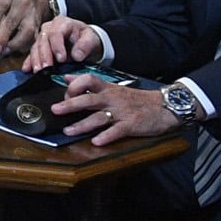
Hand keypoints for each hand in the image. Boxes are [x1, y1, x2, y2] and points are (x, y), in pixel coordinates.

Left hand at [0, 0, 56, 52]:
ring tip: (4, 51)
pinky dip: (26, 47)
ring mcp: (32, 15)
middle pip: (12, 21)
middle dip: (3, 36)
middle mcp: (22, 4)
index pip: (1, 3)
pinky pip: (35, 39)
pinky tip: (17, 51)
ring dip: (16, 44)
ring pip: (27, 31)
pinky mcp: (39, 27)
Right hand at [25, 16, 106, 72]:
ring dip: (36, 60)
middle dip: (44, 55)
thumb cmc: (86, 38)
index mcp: (62, 23)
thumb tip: (77, 55)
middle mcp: (49, 28)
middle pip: (43, 40)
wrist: (83, 40)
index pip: (56, 33)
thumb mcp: (91, 38)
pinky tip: (27, 69)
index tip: (61, 59)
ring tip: (38, 71)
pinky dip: (29, 62)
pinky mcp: (39, 46)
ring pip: (36, 47)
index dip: (57, 46)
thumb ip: (85, 45)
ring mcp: (42, 36)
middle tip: (46, 68)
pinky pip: (32, 53)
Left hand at [52, 74, 183, 146]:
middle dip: (70, 104)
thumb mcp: (113, 87)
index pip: (88, 80)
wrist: (164, 106)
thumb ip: (90, 83)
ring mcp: (122, 112)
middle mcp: (113, 99)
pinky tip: (96, 142)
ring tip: (68, 131)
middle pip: (89, 99)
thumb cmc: (136, 99)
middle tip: (55, 110)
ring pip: (99, 117)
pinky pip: (117, 131)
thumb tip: (67, 78)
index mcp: (108, 89)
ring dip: (82, 125)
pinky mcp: (131, 125)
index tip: (63, 93)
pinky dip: (107, 136)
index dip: (74, 85)